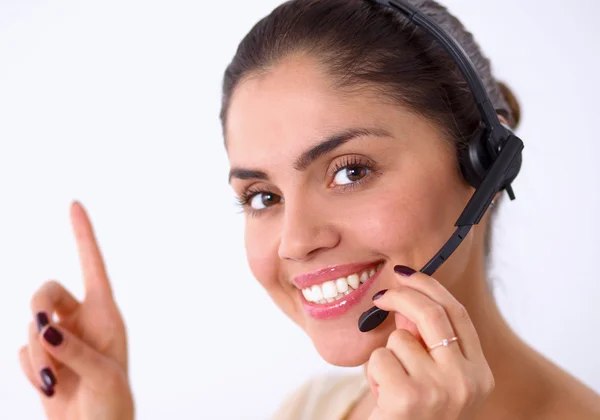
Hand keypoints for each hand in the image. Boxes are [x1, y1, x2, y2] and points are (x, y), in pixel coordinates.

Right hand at [18, 201, 133, 419]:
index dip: (83, 234)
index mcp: (105, 314)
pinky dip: (31, 371)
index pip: (92, 265)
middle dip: (38, 310)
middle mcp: (81, 320)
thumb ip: (74, 351)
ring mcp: (59, 339)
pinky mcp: (42, 359)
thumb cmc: (112, 404)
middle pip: (45, 292)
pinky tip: (52, 388)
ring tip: (56, 381)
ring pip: (30, 327)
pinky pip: (21, 353)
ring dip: (38, 355)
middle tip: (44, 332)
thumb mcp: (102, 376)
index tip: (74, 204)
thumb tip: (43, 330)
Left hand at [366, 266, 494, 419]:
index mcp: (480, 375)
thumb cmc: (414, 414)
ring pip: (400, 339)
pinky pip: (380, 357)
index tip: (407, 274)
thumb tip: (407, 301)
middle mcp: (468, 382)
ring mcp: (441, 391)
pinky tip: (383, 396)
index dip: (431, 287)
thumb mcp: (434, 379)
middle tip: (382, 297)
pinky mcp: (409, 398)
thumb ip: (429, 343)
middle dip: (402, 296)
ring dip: (386, 356)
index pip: (458, 314)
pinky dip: (374, 372)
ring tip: (391, 384)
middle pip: (432, 314)